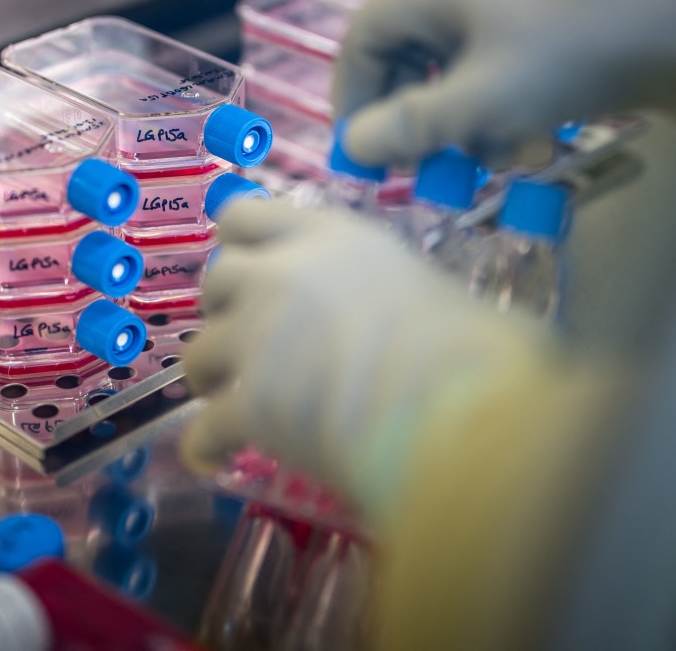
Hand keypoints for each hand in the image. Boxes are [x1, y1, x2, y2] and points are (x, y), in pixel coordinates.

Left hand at [179, 199, 556, 509]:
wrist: (459, 415)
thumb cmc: (478, 350)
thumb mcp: (440, 292)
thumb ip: (404, 293)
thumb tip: (427, 322)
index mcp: (332, 238)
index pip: (249, 215)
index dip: (242, 244)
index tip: (252, 268)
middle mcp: (281, 277)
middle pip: (217, 279)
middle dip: (226, 309)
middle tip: (251, 337)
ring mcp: (257, 340)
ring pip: (197, 353)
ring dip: (210, 375)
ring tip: (228, 401)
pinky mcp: (249, 406)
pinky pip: (204, 430)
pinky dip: (206, 446)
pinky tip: (215, 459)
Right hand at [333, 0, 675, 166]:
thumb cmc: (566, 58)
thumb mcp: (476, 101)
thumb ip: (408, 128)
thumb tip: (354, 145)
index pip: (366, 38)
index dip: (353, 95)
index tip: (358, 149)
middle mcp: (468, 1)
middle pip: (411, 63)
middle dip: (413, 122)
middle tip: (417, 169)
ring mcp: (513, 21)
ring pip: (458, 81)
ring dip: (461, 130)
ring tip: (481, 167)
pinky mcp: (550, 45)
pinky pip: (502, 85)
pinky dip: (503, 121)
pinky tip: (526, 150)